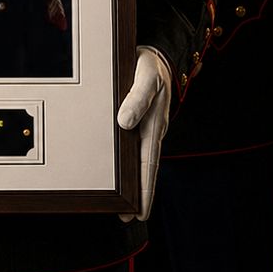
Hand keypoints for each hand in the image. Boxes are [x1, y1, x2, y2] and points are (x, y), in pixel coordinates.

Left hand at [116, 46, 172, 221]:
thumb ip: (137, 98)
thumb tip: (125, 124)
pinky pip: (131, 147)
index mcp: (152, 125)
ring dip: (132, 181)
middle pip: (144, 169)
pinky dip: (127, 162)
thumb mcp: (145, 77)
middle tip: (128, 218)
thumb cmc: (149, 65)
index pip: (148, 164)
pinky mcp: (136, 121)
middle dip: (139, 194)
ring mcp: (143, 127)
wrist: (153, 53)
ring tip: (123, 203)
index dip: (145, 190)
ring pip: (137, 160)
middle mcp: (149, 130)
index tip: (140, 212)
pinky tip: (119, 170)